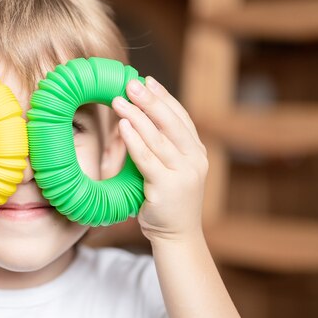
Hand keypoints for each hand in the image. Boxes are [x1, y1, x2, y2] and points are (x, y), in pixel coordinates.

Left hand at [112, 76, 208, 242]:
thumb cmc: (167, 201)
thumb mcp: (171, 169)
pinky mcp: (167, 187)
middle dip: (150, 100)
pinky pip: (147, 159)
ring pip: (158, 138)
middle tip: (132, 83)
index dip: (164, 97)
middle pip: (171, 122)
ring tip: (121, 99)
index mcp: (197, 152)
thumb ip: (163, 147)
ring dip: (137, 116)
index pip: (181, 117)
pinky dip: (134, 140)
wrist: (177, 237)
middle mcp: (194, 160)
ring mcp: (183, 174)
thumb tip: (140, 118)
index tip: (148, 80)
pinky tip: (123, 126)